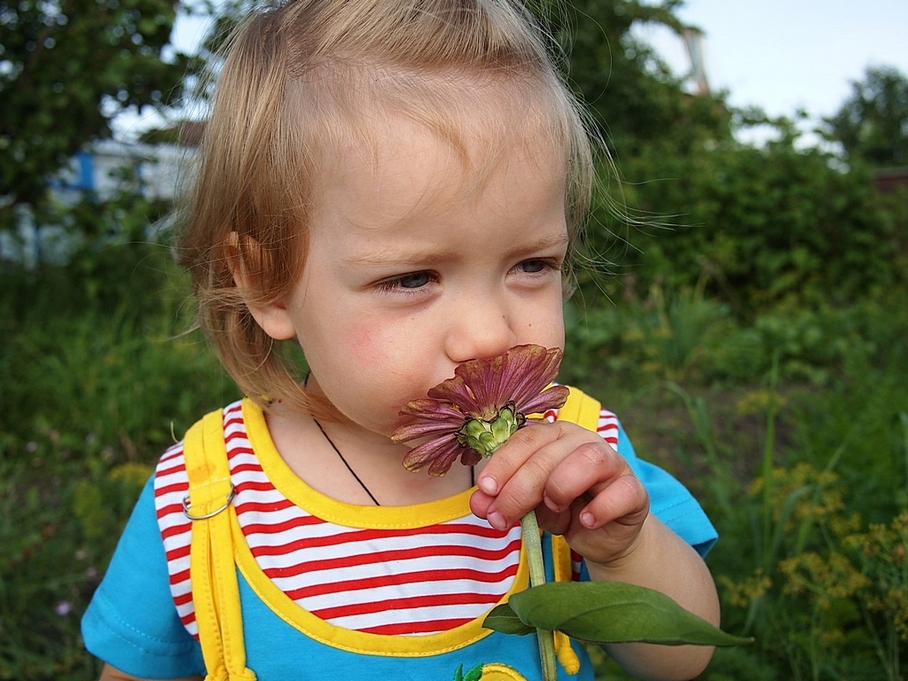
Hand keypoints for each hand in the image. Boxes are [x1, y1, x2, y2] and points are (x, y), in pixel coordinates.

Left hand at [469, 420, 649, 566]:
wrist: (601, 536)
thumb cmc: (562, 509)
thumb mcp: (528, 505)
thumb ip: (505, 499)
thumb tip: (480, 504)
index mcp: (555, 436)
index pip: (527, 439)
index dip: (504, 463)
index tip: (485, 489)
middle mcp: (584, 441)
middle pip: (550, 453)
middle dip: (520, 488)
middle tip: (501, 518)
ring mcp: (614, 463)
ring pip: (589, 459)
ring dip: (561, 485)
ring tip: (551, 508)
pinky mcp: (635, 491)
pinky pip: (622, 491)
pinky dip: (601, 508)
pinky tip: (585, 522)